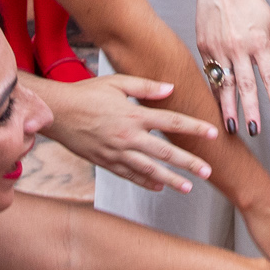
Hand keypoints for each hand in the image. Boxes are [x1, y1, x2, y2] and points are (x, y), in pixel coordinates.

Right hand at [34, 73, 217, 192]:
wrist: (57, 113)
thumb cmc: (86, 93)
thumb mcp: (116, 83)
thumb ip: (145, 86)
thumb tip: (170, 88)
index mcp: (134, 115)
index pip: (172, 122)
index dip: (194, 128)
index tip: (212, 133)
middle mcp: (128, 136)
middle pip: (165, 153)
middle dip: (189, 163)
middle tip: (208, 171)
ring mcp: (117, 152)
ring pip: (149, 170)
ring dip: (171, 180)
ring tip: (188, 187)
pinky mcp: (106, 162)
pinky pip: (130, 175)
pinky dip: (145, 183)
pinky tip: (159, 187)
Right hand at [194, 0, 269, 136]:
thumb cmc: (247, 0)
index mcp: (258, 42)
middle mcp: (238, 48)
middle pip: (246, 86)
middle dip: (251, 111)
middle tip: (255, 130)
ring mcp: (219, 49)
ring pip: (225, 84)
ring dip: (229, 107)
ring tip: (232, 127)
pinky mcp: (204, 47)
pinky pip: (210, 74)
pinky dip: (214, 92)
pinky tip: (217, 106)